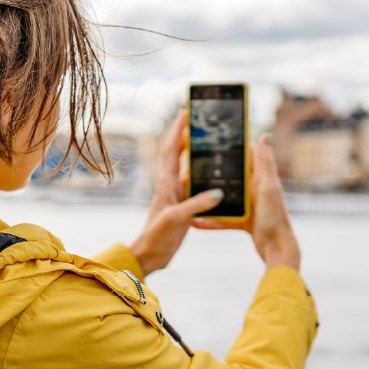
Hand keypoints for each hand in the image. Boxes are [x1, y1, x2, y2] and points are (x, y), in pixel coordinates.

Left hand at [128, 109, 223, 275]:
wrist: (149, 256)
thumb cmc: (156, 236)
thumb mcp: (177, 219)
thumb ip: (197, 205)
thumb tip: (218, 191)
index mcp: (167, 184)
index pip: (172, 150)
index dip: (178, 130)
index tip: (186, 112)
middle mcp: (172, 186)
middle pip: (181, 155)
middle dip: (190, 138)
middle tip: (204, 123)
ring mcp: (178, 197)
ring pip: (191, 171)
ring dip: (200, 158)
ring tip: (216, 146)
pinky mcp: (185, 209)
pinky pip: (197, 189)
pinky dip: (207, 181)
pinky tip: (220, 180)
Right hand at [194, 134, 300, 269]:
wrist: (276, 248)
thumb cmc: (274, 217)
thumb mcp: (267, 187)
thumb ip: (264, 163)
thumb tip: (264, 136)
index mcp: (261, 179)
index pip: (247, 158)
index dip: (233, 148)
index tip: (215, 141)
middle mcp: (255, 191)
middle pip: (232, 177)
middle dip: (215, 172)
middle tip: (193, 166)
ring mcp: (249, 206)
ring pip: (224, 198)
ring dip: (210, 198)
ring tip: (191, 193)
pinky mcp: (243, 221)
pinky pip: (223, 218)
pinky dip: (211, 221)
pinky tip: (195, 222)